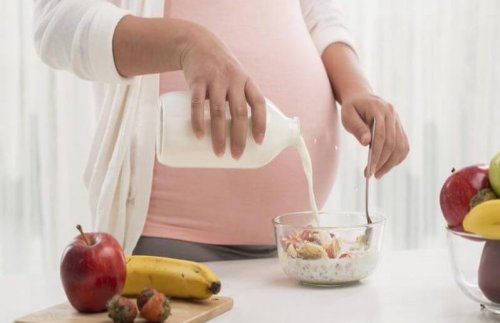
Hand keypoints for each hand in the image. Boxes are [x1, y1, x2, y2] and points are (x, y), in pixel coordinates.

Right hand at [180, 25, 265, 158]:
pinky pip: (197, 103)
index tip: (259, 142)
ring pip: (218, 111)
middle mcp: (233, 80)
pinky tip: (199, 136)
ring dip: (219, 135)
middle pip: (239, 112)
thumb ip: (238, 100)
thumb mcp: (235, 78)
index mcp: (246, 82)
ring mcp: (214, 79)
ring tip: (219, 153)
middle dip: (239, 137)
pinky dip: (197, 121)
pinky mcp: (197, 80)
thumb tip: (236, 134)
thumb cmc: (220, 69)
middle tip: (236, 155)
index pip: (259, 103)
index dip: (261, 123)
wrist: (197, 43)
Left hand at [341, 93, 408, 178]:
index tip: (369, 169)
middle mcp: (392, 115)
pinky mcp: (399, 128)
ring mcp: (398, 121)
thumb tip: (366, 142)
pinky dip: (397, 158)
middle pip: (393, 143)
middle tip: (372, 175)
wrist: (361, 97)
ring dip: (391, 163)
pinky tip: (386, 166)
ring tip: (378, 174)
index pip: (381, 136)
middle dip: (383, 162)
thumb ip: (357, 128)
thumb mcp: (348, 115)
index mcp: (379, 109)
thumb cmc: (352, 108)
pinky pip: (403, 146)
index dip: (376, 154)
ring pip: (401, 146)